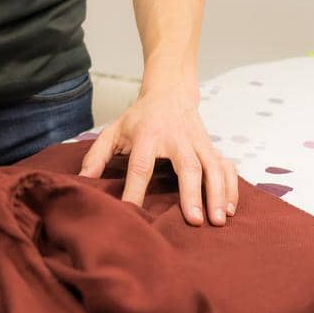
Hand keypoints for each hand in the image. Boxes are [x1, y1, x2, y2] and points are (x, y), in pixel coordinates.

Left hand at [77, 88, 239, 224]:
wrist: (170, 92)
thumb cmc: (139, 118)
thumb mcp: (114, 131)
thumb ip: (96, 156)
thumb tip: (82, 182)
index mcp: (148, 135)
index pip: (141, 165)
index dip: (135, 189)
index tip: (133, 213)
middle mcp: (176, 138)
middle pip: (187, 166)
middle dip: (192, 193)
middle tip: (194, 220)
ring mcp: (198, 141)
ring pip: (212, 167)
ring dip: (218, 193)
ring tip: (218, 220)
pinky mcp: (212, 145)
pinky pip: (227, 166)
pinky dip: (231, 187)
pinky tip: (231, 208)